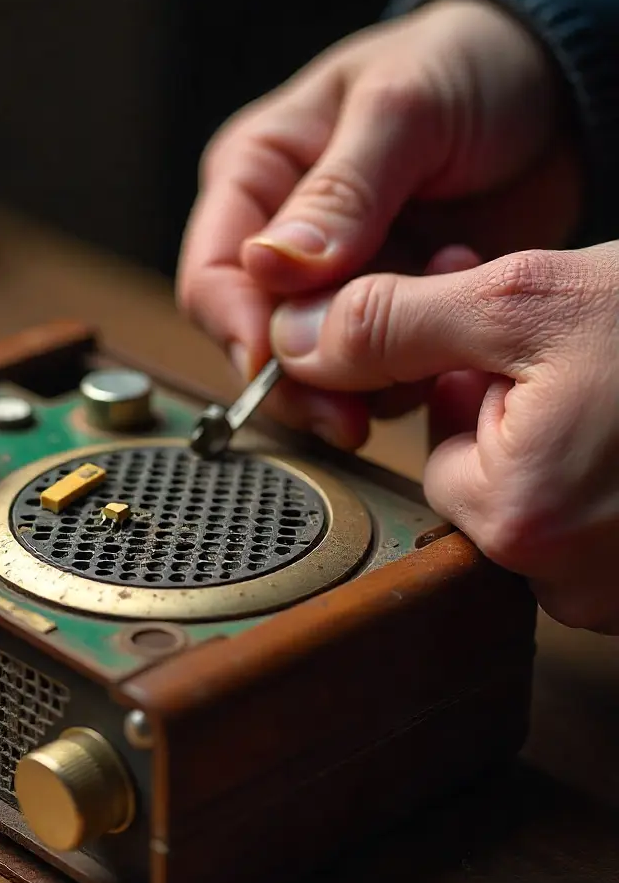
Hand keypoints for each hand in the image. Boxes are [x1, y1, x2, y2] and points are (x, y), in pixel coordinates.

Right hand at [177, 0, 581, 448]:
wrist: (553, 91)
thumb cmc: (461, 67)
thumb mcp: (400, 110)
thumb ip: (338, 192)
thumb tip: (271, 266)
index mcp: (256, 176)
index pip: (212, 275)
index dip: (237, 330)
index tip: (276, 366)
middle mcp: (282, 239)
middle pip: (257, 337)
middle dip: (302, 378)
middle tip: (347, 414)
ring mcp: (334, 281)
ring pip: (315, 366)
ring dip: (368, 376)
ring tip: (433, 334)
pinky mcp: (386, 309)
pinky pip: (377, 369)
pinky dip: (412, 368)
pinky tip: (454, 324)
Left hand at [269, 243, 618, 634]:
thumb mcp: (530, 299)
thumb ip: (394, 325)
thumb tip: (295, 342)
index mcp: (522, 520)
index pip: (436, 456)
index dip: (464, 381)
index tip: (498, 324)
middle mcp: (572, 583)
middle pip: (492, 480)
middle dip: (512, 399)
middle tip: (560, 332)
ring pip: (554, 496)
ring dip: (566, 421)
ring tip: (617, 363)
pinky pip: (608, 517)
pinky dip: (612, 455)